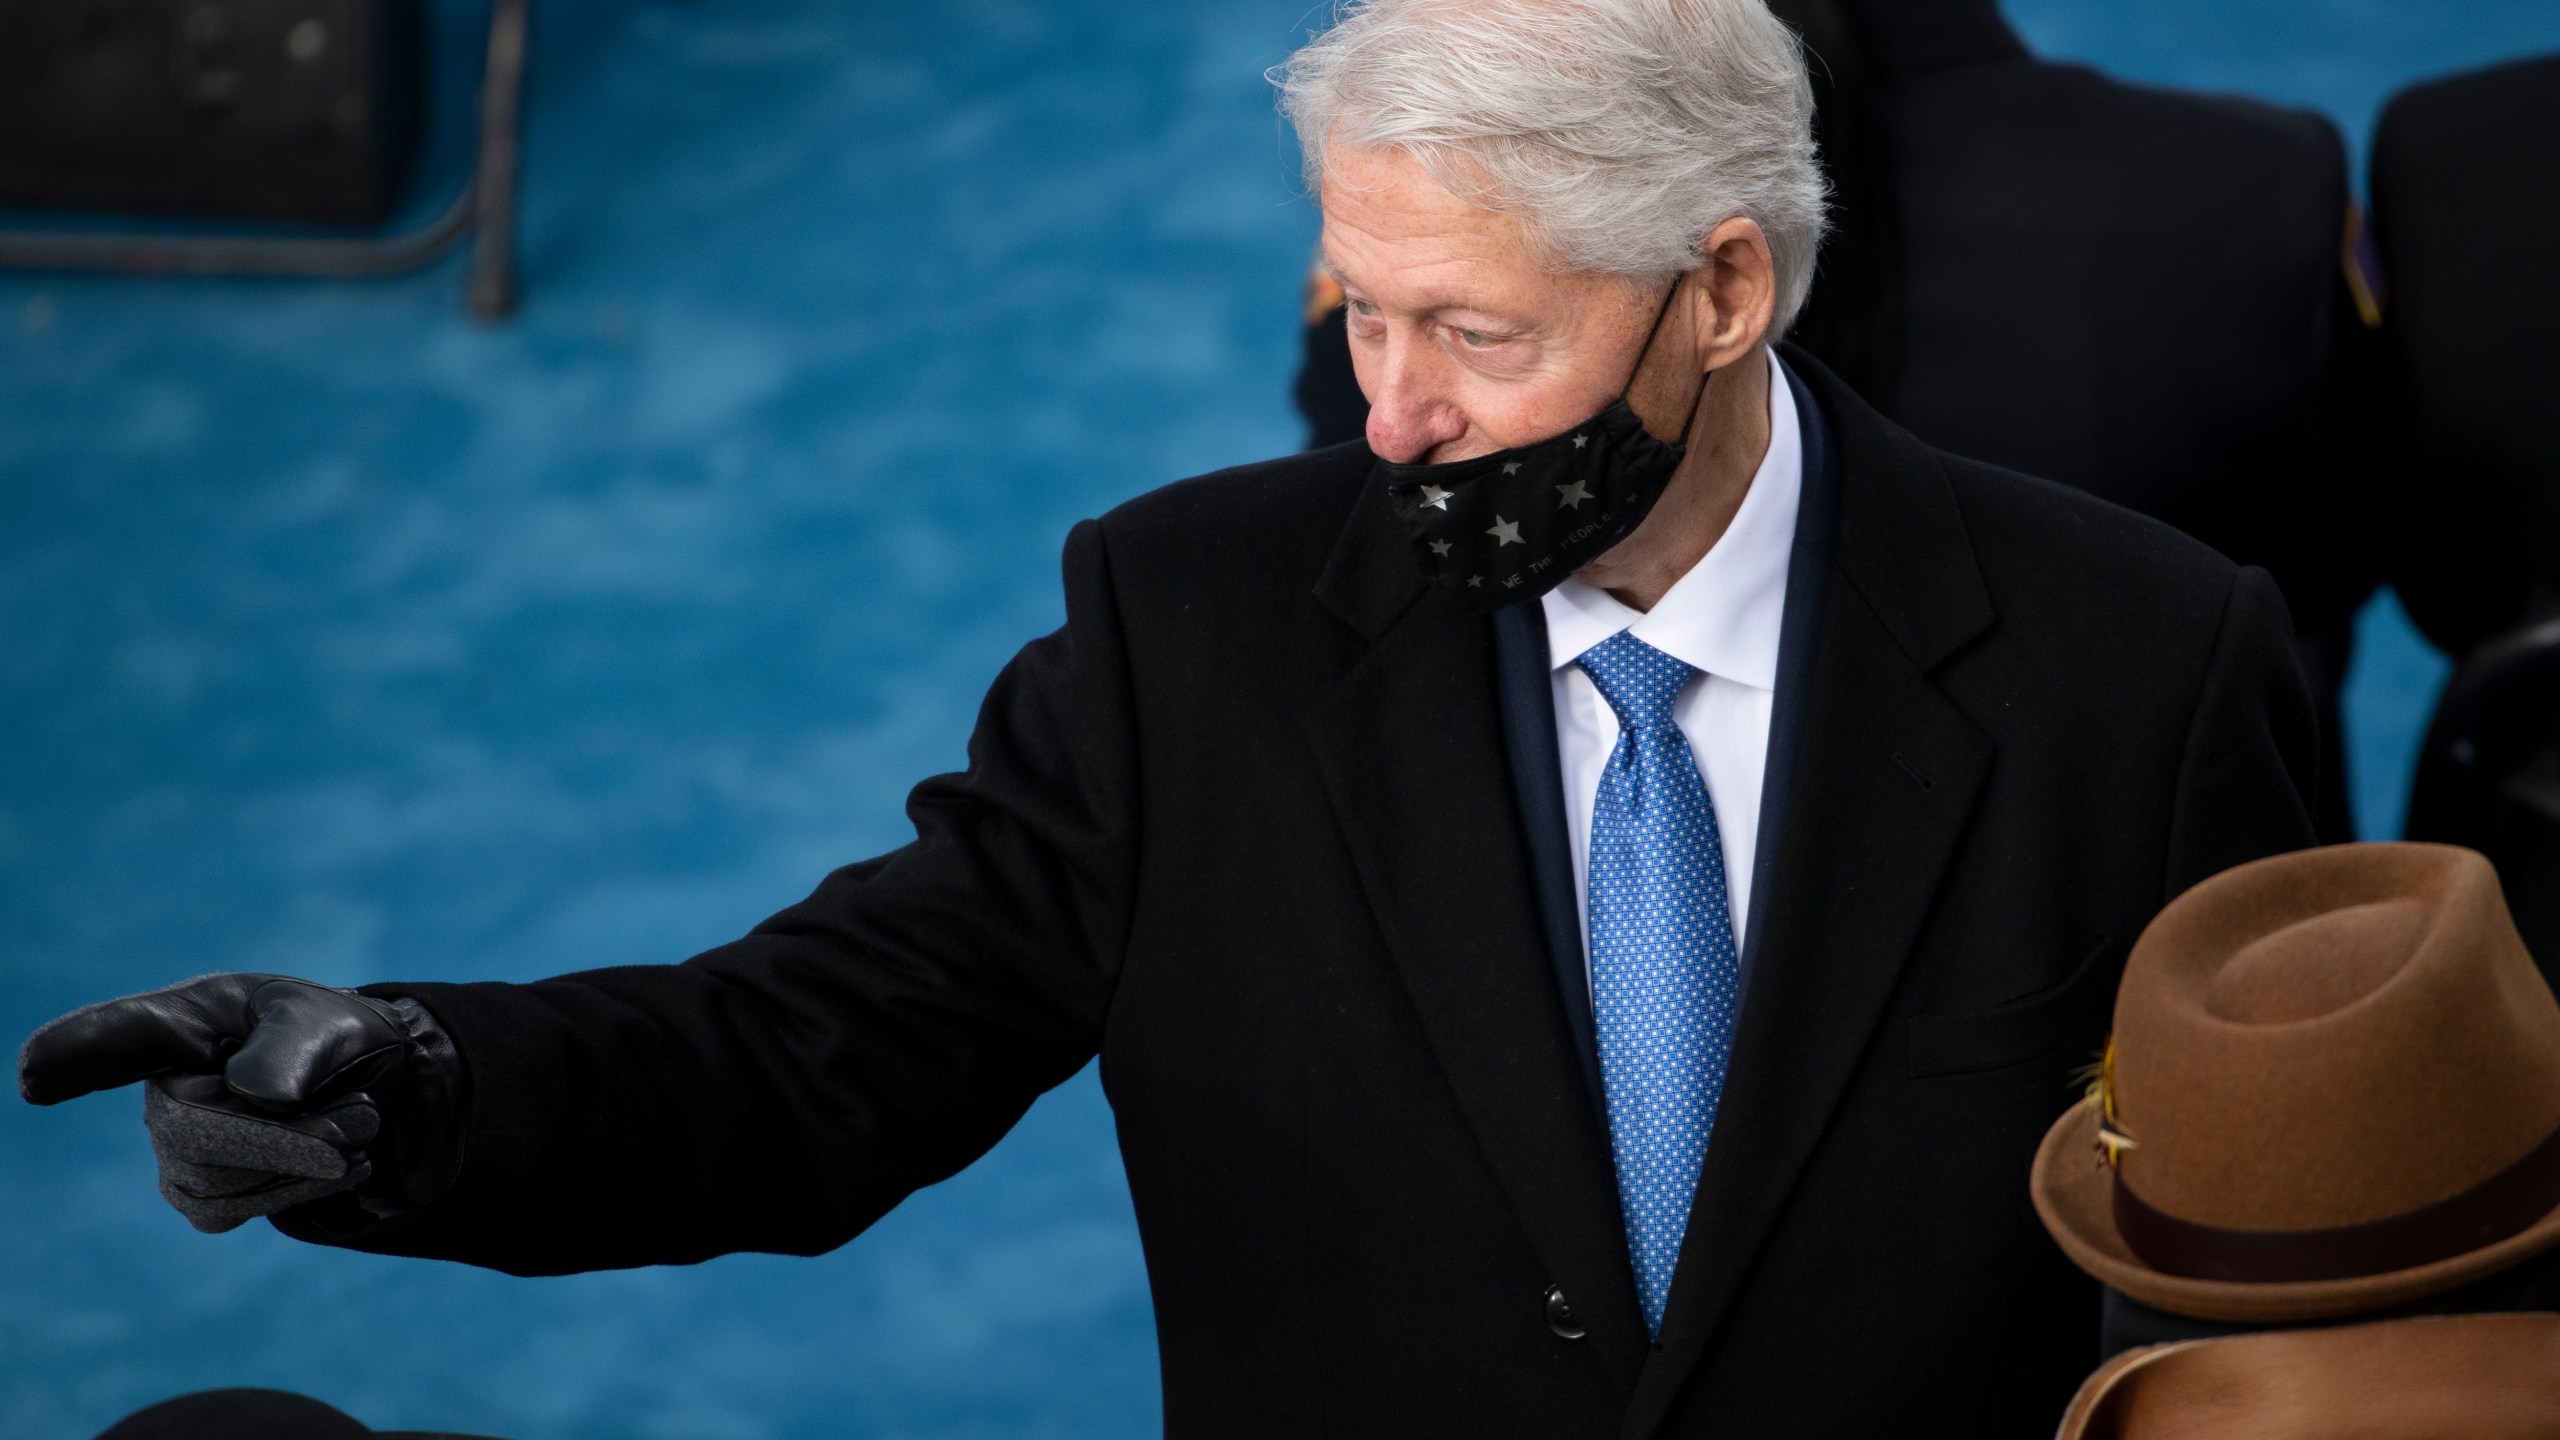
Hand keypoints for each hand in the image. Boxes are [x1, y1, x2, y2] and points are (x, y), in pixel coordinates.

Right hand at [19, 974, 465, 1231]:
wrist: (364, 1086)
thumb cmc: (328, 1037)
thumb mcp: (326, 1020)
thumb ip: (294, 1045)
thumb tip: (256, 1095)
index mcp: (178, 1024)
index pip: (120, 1038)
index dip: (78, 1052)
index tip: (35, 1071)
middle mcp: (158, 1088)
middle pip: (196, 1135)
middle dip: (289, 1138)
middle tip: (362, 1117)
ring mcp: (171, 1148)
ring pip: (222, 1182)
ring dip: (310, 1162)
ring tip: (360, 1123)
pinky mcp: (199, 1195)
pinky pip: (241, 1209)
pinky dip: (304, 1188)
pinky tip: (340, 1162)